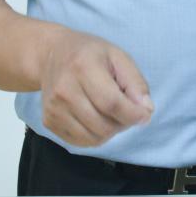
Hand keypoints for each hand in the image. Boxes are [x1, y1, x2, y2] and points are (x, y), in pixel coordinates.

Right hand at [38, 28, 153, 145]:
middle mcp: (64, 89)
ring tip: (109, 112)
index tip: (144, 114)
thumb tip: (146, 110)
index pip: (111, 103)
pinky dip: (95, 136)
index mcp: (82, 67)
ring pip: (94, 138)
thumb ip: (135, 82)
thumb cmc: (90, 54)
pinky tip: (95, 117)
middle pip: (103, 125)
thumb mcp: (118, 56)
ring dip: (110, 131)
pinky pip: (81, 142)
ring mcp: (54, 108)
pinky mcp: (49, 121)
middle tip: (126, 110)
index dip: (133, 114)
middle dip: (123, 123)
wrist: (52, 55)